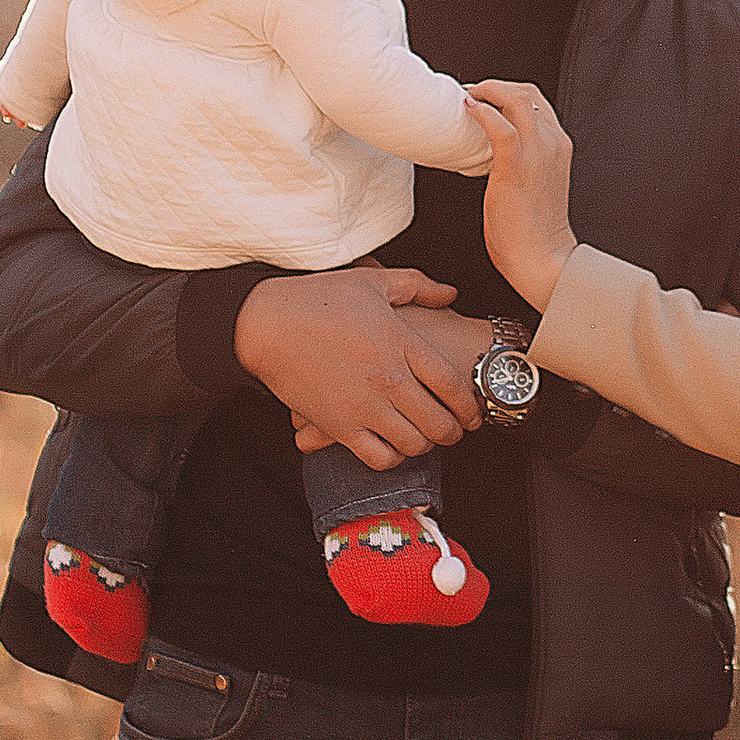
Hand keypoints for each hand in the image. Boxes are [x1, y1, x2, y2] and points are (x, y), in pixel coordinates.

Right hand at [235, 266, 486, 465]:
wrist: (266, 323)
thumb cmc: (319, 298)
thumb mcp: (373, 281)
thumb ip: (419, 286)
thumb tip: (452, 294)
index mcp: (402, 342)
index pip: (453, 385)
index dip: (470, 404)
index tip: (473, 411)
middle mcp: (388, 378)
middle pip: (439, 422)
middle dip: (454, 432)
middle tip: (455, 431)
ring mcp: (363, 405)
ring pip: (413, 444)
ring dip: (425, 445)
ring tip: (424, 438)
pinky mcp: (338, 425)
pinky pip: (379, 457)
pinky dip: (393, 458)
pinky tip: (392, 446)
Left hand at [466, 82, 577, 310]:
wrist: (542, 258)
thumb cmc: (533, 228)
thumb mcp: (534, 182)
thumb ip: (522, 160)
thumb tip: (492, 149)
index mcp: (559, 145)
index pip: (536, 100)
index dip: (507, 91)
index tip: (484, 96)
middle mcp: (553, 142)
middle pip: (526, 91)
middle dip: (495, 86)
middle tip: (470, 94)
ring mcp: (537, 153)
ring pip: (516, 99)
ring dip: (487, 91)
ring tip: (466, 98)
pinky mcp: (516, 168)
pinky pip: (501, 127)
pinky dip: (482, 112)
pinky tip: (468, 109)